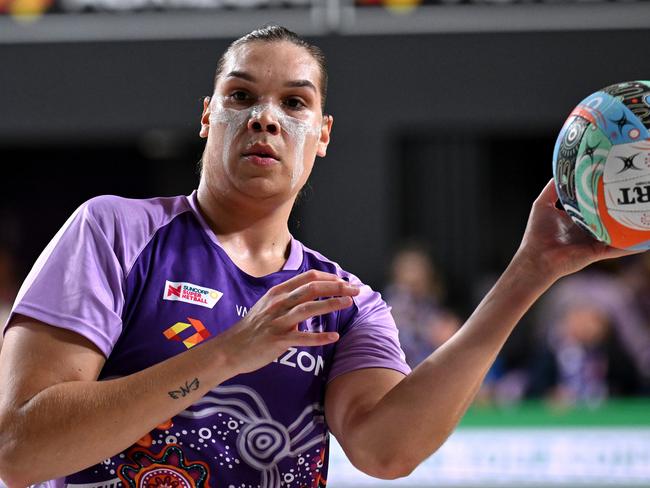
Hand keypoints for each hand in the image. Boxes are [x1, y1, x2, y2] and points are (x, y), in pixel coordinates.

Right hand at [215, 270, 359, 374]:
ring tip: (349, 303)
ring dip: (331, 304)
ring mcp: (278, 321)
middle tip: (354, 289)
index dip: (329, 278)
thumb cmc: (252, 328)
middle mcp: (278, 303)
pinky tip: (334, 337)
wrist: (231, 349)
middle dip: (336, 287)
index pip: (308, 278)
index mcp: (278, 292)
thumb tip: (311, 293)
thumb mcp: (268, 305)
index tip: (344, 281)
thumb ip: (288, 298)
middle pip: (312, 289)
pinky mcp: (277, 340)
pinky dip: (319, 337)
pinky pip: (302, 338)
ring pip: (309, 308)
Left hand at [515, 179, 641, 281]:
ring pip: (618, 231)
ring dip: (632, 225)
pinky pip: (619, 248)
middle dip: (623, 208)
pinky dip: (633, 244)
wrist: (536, 258)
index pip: (594, 203)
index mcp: (577, 218)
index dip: (604, 194)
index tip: (616, 181)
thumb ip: (553, 189)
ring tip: (646, 213)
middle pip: (609, 216)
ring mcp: (594, 241)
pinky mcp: (598, 252)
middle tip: (637, 194)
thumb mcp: (543, 204)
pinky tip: (646, 238)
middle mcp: (588, 229)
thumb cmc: (537, 233)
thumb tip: (561, 169)